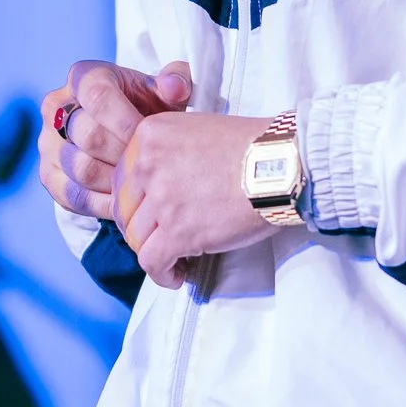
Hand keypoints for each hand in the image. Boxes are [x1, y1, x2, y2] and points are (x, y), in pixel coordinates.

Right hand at [38, 58, 190, 220]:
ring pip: (80, 168)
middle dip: (124, 155)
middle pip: (88, 135)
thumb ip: (175, 83)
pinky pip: (72, 195)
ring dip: (115, 181)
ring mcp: (47, 142)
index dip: (126, 121)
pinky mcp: (48, 174)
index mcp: (82, 77)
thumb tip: (175, 86)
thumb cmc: (144, 108)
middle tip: (150, 166)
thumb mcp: (162, 92)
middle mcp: (56, 106)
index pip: (97, 96)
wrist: (122, 133)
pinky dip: (102, 204)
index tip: (153, 139)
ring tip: (142, 184)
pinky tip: (127, 203)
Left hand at [116, 107, 273, 289]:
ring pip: (135, 238)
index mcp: (149, 136)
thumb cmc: (253, 147)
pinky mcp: (177, 231)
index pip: (123, 177)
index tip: (150, 214)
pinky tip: (177, 275)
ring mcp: (161, 199)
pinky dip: (162, 274)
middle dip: (140, 228)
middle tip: (159, 238)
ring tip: (174, 259)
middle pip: (124, 209)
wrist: (282, 164)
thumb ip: (169, 152)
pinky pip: (152, 262)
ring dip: (152, 252)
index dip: (136, 202)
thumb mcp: (198, 130)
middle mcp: (147, 164)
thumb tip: (160, 186)